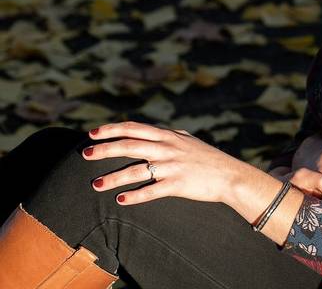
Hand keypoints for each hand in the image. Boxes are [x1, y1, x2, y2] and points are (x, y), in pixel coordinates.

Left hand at [84, 121, 252, 205]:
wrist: (230, 176)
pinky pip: (152, 190)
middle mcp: (168, 148)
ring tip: (95, 185)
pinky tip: (121, 200)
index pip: (134, 128)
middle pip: (130, 145)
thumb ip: (169, 135)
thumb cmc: (208, 159)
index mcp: (168, 136)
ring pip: (136, 170)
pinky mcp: (177, 184)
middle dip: (104, 149)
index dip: (112, 129)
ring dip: (113, 178)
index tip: (92, 133)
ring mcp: (172, 166)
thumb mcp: (188, 141)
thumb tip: (152, 132)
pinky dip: (135, 195)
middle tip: (84, 155)